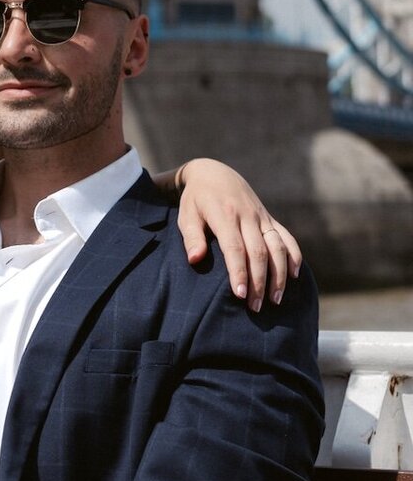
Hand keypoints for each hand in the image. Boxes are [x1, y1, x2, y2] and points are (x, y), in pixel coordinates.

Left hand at [175, 159, 301, 310]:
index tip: (239, 295)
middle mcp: (247, 216)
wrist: (214, 173)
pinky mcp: (269, 218)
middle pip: (258, 252)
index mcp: (224, 215)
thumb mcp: (186, 214)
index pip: (235, 248)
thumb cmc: (197, 199)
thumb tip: (195, 260)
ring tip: (275, 299)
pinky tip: (294, 276)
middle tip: (256, 307)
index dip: (239, 272)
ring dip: (279, 274)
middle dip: (259, 281)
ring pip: (277, 247)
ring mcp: (261, 217)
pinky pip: (286, 237)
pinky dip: (294, 256)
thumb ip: (191, 237)